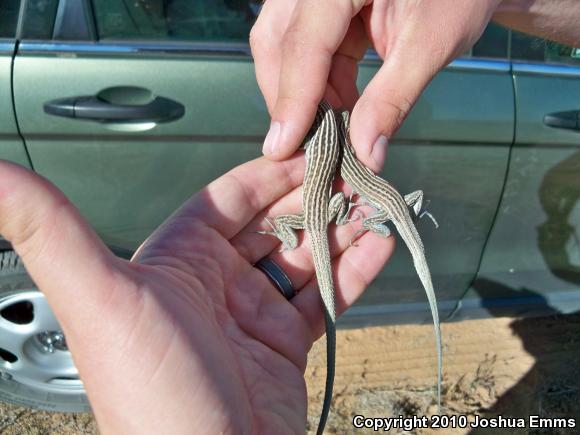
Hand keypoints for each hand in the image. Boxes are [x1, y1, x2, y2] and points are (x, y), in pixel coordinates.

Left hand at [0, 158, 392, 433]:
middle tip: (352, 176)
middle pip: (273, 221)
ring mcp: (254, 312)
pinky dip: (353, 269)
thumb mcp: (101, 300)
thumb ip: (50, 231)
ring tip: (372, 206)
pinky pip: (326, 294)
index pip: (229, 197)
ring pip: (304, 253)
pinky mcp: (286, 342)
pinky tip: (377, 246)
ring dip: (338, 229)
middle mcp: (214, 282)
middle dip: (313, 197)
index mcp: (176, 261)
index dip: (268, 172)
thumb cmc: (151, 394)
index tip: (307, 150)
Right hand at [251, 0, 500, 170]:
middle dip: (289, 99)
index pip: (304, 43)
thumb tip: (365, 156)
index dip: (293, 100)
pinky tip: (338, 106)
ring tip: (328, 130)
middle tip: (305, 146)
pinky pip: (305, 46)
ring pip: (282, 45)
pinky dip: (318, 82)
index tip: (282, 148)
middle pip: (278, 42)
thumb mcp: (430, 44)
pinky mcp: (323, 5)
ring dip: (302, 93)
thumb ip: (392, 99)